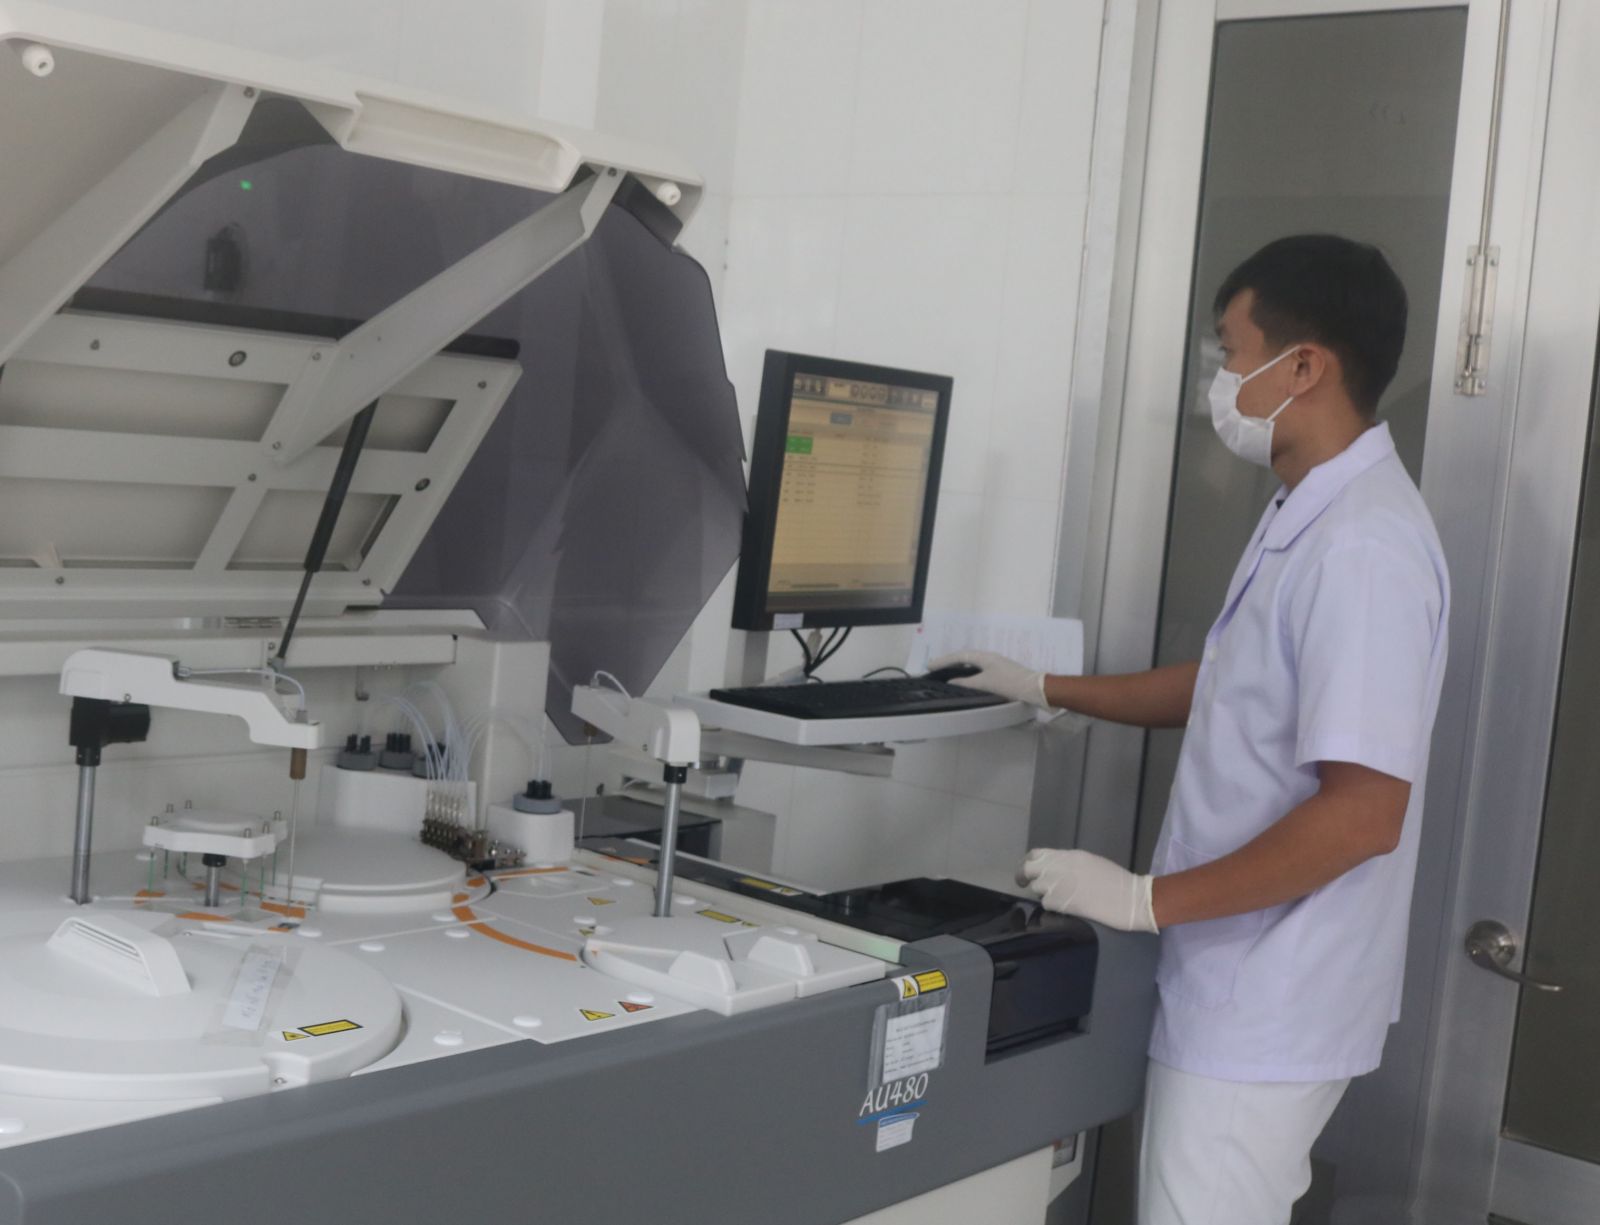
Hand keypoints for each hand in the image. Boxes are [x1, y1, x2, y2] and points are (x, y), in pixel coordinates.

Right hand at [929, 650, 1048, 708]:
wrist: (1034, 689)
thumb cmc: (1010, 683)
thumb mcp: (986, 684)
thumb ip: (967, 683)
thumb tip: (952, 681)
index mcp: (985, 657)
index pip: (959, 656)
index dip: (944, 660)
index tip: (929, 665)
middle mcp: (989, 658)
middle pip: (965, 658)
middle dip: (949, 662)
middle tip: (934, 668)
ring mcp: (996, 664)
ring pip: (972, 664)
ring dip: (958, 667)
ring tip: (946, 673)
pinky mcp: (1001, 673)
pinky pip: (978, 670)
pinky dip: (968, 673)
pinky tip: (966, 681)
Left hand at [1020, 848, 1157, 932]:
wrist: (1130, 899)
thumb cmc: (1116, 881)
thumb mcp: (1090, 863)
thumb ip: (1068, 864)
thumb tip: (1053, 870)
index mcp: (1068, 856)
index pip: (1035, 854)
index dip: (1028, 863)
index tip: (1027, 871)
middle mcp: (1058, 867)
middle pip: (1028, 869)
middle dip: (1025, 877)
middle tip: (1026, 885)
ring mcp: (1058, 885)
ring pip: (1037, 888)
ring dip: (1043, 893)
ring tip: (1059, 897)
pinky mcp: (1060, 903)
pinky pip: (1046, 904)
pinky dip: (1053, 907)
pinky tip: (1067, 907)